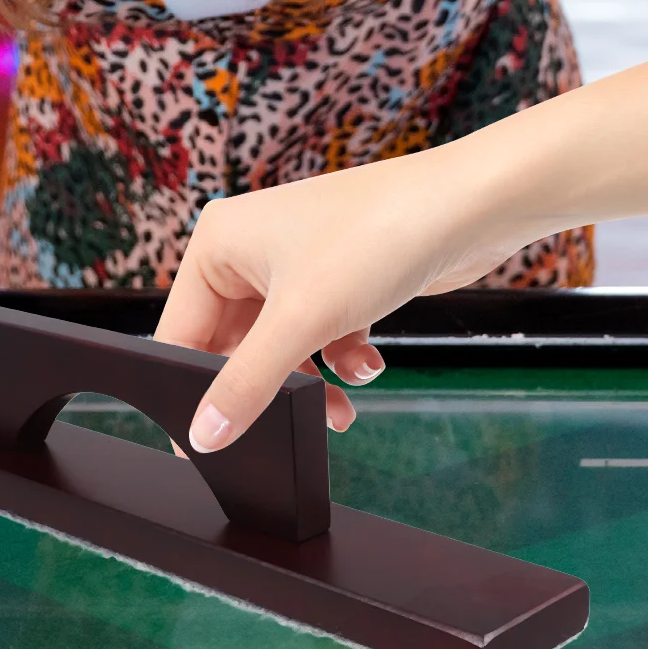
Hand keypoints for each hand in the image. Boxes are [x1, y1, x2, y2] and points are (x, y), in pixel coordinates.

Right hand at [155, 154, 529, 453]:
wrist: (465, 207)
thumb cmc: (374, 236)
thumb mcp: (301, 320)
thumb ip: (247, 384)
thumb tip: (204, 435)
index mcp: (217, 242)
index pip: (182, 330)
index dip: (192, 388)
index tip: (206, 441)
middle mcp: (248, 249)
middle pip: (232, 342)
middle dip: (268, 386)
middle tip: (289, 426)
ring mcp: (293, 262)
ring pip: (280, 344)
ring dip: (308, 381)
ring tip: (339, 412)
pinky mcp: (335, 276)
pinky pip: (318, 333)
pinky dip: (339, 357)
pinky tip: (367, 363)